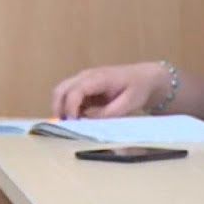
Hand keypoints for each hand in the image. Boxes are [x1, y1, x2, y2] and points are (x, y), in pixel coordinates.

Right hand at [50, 62, 167, 118]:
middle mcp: (86, 76)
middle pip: (60, 90)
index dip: (70, 108)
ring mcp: (83, 81)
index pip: (75, 91)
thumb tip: (89, 121)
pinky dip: (68, 109)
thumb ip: (110, 112)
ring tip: (72, 124)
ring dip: (61, 109)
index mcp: (99, 78)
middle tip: (66, 127)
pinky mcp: (84, 88)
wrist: (145, 77)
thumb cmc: (138, 88)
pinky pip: (68, 98)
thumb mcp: (129, 102)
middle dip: (58, 109)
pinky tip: (79, 120)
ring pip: (61, 93)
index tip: (74, 124)